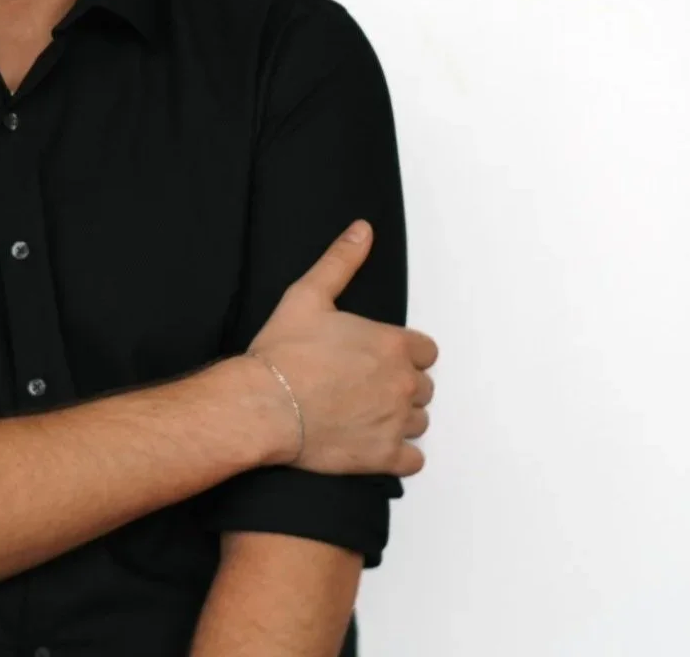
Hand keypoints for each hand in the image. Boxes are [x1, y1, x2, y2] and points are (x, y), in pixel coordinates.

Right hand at [246, 219, 436, 476]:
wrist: (264, 405)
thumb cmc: (284, 354)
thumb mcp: (308, 295)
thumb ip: (341, 261)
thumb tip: (362, 230)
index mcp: (393, 345)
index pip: (425, 351)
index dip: (402, 353)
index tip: (377, 358)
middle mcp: (403, 384)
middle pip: (423, 387)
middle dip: (399, 385)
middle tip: (364, 386)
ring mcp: (396, 422)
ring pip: (419, 421)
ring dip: (399, 418)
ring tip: (365, 414)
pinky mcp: (384, 456)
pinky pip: (413, 459)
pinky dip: (399, 454)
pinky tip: (373, 442)